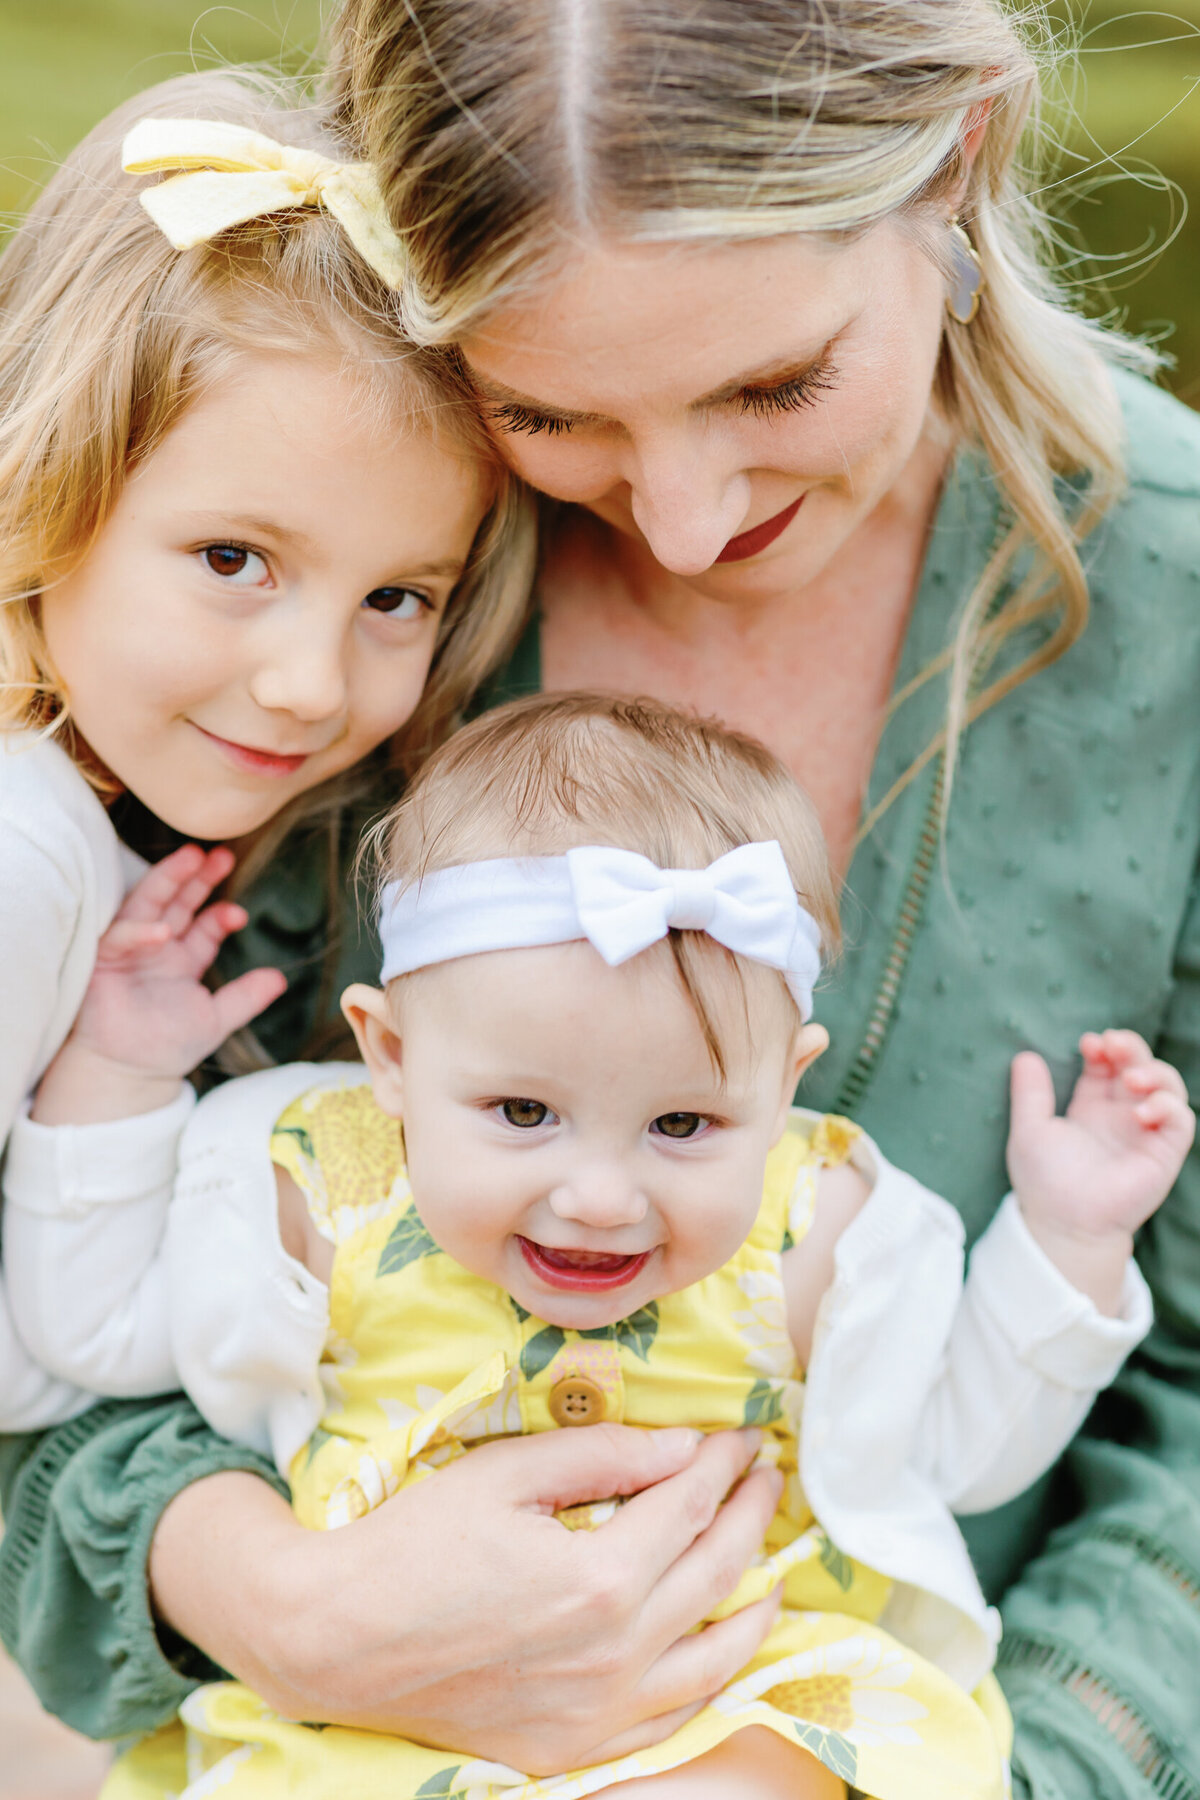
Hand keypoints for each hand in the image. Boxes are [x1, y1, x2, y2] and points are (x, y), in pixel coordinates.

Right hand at [33, 845, 285, 1124]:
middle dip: (198, 878)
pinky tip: (164, 931)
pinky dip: (141, 931)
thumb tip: (281, 979)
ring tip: (192, 857)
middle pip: (178, 903)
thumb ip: (246, 997)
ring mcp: (130, 950)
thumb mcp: (216, 1019)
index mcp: (181, 961)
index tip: (240, 914)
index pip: (203, 927)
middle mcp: (156, 949)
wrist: (130, 1073)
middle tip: (221, 855)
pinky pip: (121, 936)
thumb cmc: (167, 1047)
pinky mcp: (104, 960)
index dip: (220, 916)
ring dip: (169, 879)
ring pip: (149, 903)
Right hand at [151, 1427, 783, 1773]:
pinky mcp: (574, 1749)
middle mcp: (615, 1655)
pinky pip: (671, 1719)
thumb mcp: (506, 1473)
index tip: (742, 1434)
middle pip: (716, 1574)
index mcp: (600, 1579)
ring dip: (756, 1604)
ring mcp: (598, 1712)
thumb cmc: (415, 1542)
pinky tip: (719, 1648)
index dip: (722, 1464)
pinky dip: (711, 1679)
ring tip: (774, 1565)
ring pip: (715, 1660)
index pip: (690, 1507)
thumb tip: (685, 1448)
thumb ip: (605, 1455)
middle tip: (767, 1474)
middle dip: (751, 1515)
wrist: (338, 1639)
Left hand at [1008, 1030, 1194, 1310]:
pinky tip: (1141, 1111)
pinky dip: (1168, 1107)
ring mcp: (1146, 1133)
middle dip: (1131, 1047)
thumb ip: (1030, 1093)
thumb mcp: (1030, 1129)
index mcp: (1093, 1108)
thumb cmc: (1045, 1180)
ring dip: (1155, 1072)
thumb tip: (1025, 1055)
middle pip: (1140, 1066)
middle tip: (1113, 1043)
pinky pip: (1181, 1122)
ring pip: (1169, 1088)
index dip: (1104, 1048)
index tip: (1089, 1042)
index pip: (1107, 1065)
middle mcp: (1123, 1116)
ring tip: (1130, 1078)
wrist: (1064, 1222)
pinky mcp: (1164, 1154)